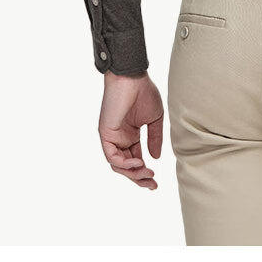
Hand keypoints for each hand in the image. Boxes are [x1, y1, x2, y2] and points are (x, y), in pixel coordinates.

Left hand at [98, 70, 163, 189]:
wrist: (132, 76)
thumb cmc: (143, 92)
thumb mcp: (154, 119)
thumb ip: (154, 138)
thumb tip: (156, 158)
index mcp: (130, 135)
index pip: (135, 160)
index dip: (144, 173)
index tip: (156, 182)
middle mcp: (119, 138)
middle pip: (126, 167)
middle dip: (139, 178)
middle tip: (152, 184)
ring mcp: (111, 136)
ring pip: (118, 165)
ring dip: (132, 173)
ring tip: (147, 173)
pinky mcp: (105, 133)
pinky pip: (111, 156)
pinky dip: (124, 163)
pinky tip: (138, 162)